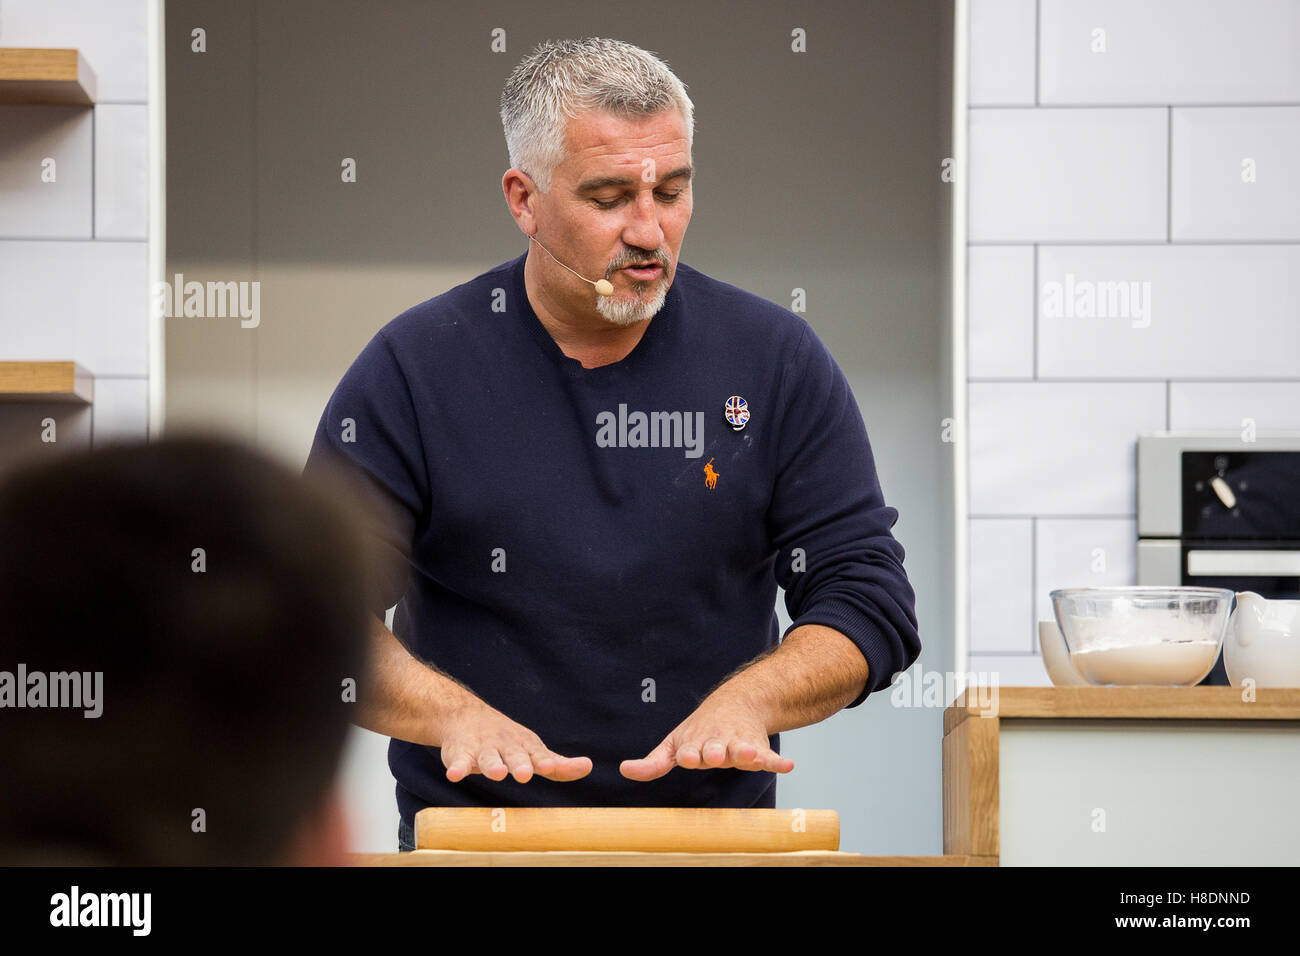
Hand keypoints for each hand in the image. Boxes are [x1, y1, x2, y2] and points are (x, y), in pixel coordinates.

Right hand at [439, 700, 591, 783]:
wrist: (465, 716)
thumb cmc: (507, 741)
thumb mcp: (534, 750)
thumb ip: (558, 765)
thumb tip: (588, 766)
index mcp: (525, 747)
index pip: (538, 756)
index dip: (545, 763)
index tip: (550, 767)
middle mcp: (506, 746)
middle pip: (514, 756)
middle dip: (520, 764)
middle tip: (525, 774)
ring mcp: (483, 749)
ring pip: (488, 758)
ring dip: (493, 765)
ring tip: (497, 773)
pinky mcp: (460, 753)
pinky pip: (458, 762)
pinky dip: (457, 768)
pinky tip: (456, 775)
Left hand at [619, 690, 793, 781]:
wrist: (737, 703)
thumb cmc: (700, 731)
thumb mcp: (674, 743)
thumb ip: (653, 763)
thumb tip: (624, 770)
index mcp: (694, 744)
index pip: (690, 752)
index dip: (688, 754)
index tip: (686, 757)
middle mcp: (717, 744)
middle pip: (715, 751)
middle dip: (714, 753)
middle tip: (713, 755)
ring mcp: (738, 745)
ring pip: (741, 750)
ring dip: (744, 753)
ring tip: (748, 754)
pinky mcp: (758, 748)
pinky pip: (770, 756)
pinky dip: (777, 762)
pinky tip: (787, 767)